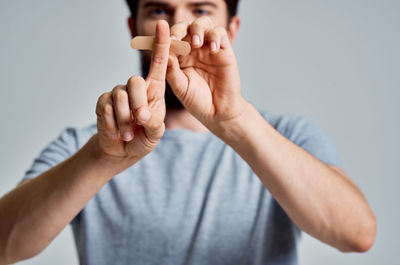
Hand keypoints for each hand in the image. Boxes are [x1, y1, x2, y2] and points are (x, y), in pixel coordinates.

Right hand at [94, 20, 169, 164]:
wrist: (122, 150)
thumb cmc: (143, 138)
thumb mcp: (155, 133)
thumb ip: (154, 123)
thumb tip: (141, 113)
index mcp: (154, 90)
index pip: (158, 64)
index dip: (161, 44)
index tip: (164, 25)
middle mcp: (136, 87)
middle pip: (135, 81)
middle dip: (138, 104)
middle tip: (140, 120)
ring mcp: (118, 93)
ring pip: (119, 97)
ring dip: (125, 121)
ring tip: (128, 133)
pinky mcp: (103, 101)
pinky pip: (106, 108)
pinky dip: (113, 124)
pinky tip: (116, 131)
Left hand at [166, 17, 247, 128]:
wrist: (218, 113)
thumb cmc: (198, 101)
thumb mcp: (181, 88)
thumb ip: (171, 71)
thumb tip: (163, 53)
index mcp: (179, 57)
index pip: (170, 39)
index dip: (164, 37)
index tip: (162, 41)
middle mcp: (193, 49)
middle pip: (185, 26)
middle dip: (179, 29)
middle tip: (176, 39)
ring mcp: (208, 48)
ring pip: (203, 24)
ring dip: (197, 29)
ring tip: (196, 43)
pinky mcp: (224, 50)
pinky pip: (220, 33)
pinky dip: (215, 36)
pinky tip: (213, 49)